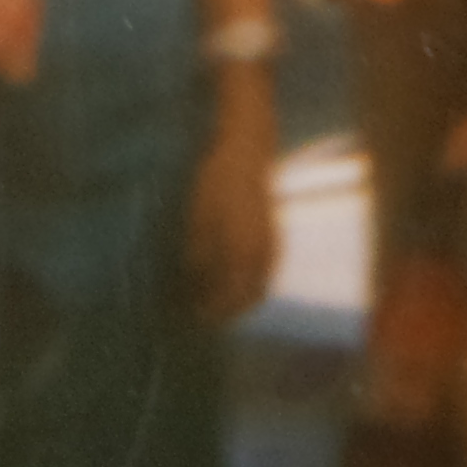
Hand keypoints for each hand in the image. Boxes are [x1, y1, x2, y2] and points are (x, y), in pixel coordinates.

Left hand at [181, 67, 278, 325]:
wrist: (248, 149)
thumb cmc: (218, 182)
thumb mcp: (199, 220)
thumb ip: (199, 258)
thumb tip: (193, 289)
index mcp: (244, 253)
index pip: (229, 298)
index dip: (210, 312)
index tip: (192, 318)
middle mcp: (263, 253)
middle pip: (249, 298)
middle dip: (227, 311)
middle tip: (202, 315)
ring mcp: (273, 244)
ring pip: (260, 286)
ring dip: (240, 299)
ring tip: (215, 300)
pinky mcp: (274, 234)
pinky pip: (266, 271)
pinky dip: (250, 282)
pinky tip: (233, 278)